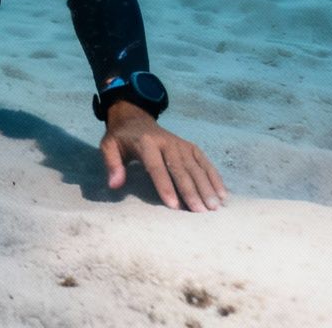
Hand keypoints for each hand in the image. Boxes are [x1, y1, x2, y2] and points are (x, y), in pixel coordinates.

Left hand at [101, 102, 226, 211]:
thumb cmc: (121, 139)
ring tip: (215, 207)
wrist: (135, 118)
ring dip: (207, 187)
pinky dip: (214, 177)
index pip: (157, 167)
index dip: (165, 186)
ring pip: (196, 167)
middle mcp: (167, 142)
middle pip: (181, 168)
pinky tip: (222, 194)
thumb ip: (111, 165)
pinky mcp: (191, 147)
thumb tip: (115, 185)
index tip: (174, 206)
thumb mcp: (109, 147)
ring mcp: (181, 144)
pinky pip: (205, 162)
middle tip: (201, 211)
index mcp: (146, 143)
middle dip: (191, 191)